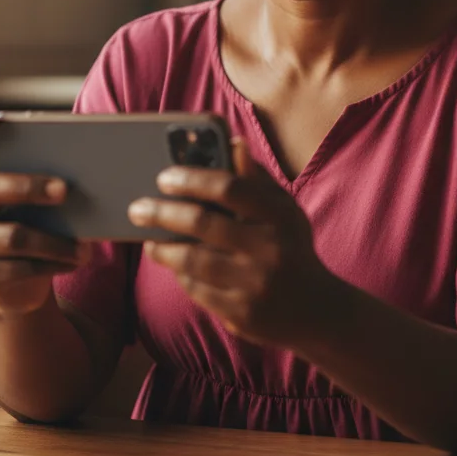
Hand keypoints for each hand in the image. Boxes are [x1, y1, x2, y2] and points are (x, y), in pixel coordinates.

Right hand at [0, 108, 89, 317]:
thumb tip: (88, 159)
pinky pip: (19, 269)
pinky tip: (75, 261)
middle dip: (29, 186)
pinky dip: (53, 264)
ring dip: (55, 242)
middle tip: (65, 189)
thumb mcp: (32, 201)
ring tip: (86, 247)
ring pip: (13, 237)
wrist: (17, 283)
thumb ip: (42, 176)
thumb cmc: (33, 225)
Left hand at [127, 139, 335, 348]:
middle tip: (137, 208)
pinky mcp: (242, 313)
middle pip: (202, 223)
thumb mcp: (284, 211)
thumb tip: (232, 142)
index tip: (164, 177)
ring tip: (149, 241)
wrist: (318, 311)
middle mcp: (269, 248)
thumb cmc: (291, 249)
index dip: (193, 179)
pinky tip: (174, 266)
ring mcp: (254, 283)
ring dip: (163, 249)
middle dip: (162, 212)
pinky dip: (181, 275)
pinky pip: (198, 290)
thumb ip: (257, 179)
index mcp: (279, 215)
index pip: (230, 187)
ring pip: (193, 260)